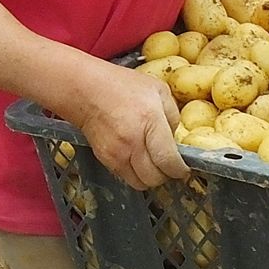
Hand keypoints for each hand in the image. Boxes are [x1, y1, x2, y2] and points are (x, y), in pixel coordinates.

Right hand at [62, 60, 189, 191]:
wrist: (85, 90)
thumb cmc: (121, 85)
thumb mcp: (157, 90)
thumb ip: (173, 115)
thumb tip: (175, 138)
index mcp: (150, 121)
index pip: (168, 161)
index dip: (179, 170)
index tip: (183, 168)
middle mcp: (133, 141)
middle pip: (155, 178)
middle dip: (166, 176)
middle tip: (168, 166)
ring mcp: (116, 153)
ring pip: (140, 184)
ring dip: (149, 178)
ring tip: (151, 164)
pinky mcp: (105, 158)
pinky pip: (125, 177)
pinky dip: (134, 173)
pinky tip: (136, 158)